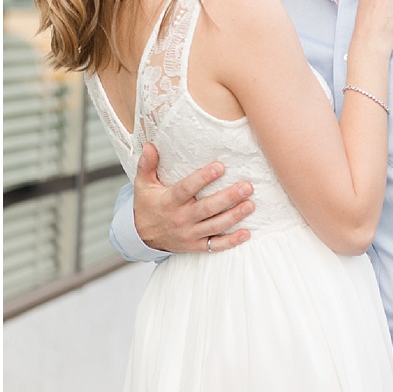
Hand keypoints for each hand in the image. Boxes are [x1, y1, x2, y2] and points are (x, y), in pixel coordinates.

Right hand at [134, 142, 253, 252]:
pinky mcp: (195, 245)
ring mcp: (189, 234)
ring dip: (234, 216)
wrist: (141, 236)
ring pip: (215, 226)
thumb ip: (147, 165)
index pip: (187, 188)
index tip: (220, 166)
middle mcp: (181, 218)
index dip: (203, 178)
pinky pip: (215, 246)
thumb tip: (150, 145)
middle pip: (207, 208)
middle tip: (247, 187)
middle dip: (228, 197)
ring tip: (251, 205)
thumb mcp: (143, 185)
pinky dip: (231, 241)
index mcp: (169, 201)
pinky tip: (247, 233)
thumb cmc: (148, 206)